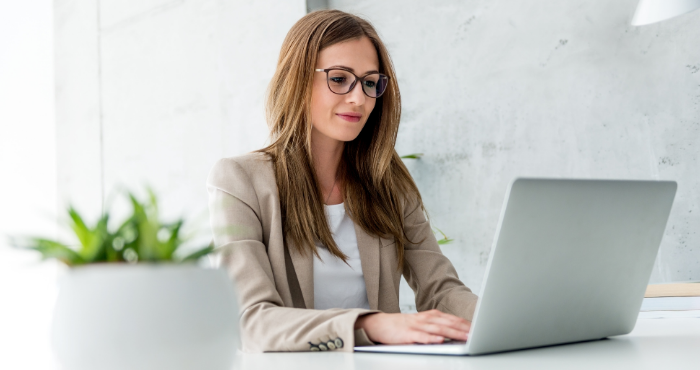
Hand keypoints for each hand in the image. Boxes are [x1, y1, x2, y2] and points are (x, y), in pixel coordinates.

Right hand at [354, 309, 470, 343]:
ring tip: (465, 337)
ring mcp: (416, 326)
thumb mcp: (423, 324)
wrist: (380, 324)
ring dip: (452, 333)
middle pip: (448, 323)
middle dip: (464, 329)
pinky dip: (431, 338)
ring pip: (438, 329)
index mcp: (431, 316)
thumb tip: (457, 334)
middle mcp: (426, 318)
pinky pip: (421, 336)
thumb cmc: (403, 327)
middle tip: (477, 333)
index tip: (480, 328)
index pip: (452, 319)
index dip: (466, 324)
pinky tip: (440, 341)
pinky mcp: (407, 334)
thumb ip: (438, 327)